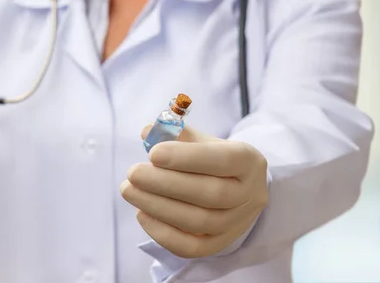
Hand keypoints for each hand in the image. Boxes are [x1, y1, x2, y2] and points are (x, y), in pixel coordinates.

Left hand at [120, 125, 268, 258]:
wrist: (238, 189)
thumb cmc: (214, 159)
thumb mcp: (202, 141)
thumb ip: (176, 135)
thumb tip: (147, 132)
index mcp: (249, 161)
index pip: (223, 160)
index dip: (186, 158)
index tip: (153, 153)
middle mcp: (249, 194)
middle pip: (210, 194)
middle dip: (165, 184)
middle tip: (133, 173)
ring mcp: (237, 223)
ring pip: (199, 222)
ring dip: (158, 207)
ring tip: (129, 190)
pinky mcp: (220, 244)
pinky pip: (191, 247)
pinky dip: (163, 233)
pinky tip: (141, 214)